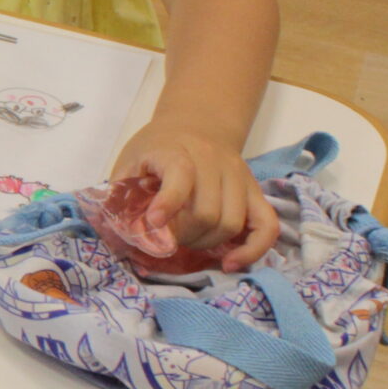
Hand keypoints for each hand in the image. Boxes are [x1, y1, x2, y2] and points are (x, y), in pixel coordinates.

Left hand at [111, 121, 279, 270]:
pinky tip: (230, 262)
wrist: (195, 125)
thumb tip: (121, 231)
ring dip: (208, 243)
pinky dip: (252, 250)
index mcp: (178, 152)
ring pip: (232, 223)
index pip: (181, 176)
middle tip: (168, 239)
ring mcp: (240, 178)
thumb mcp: (131, 161)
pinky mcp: (255, 192)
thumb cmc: (157, 149)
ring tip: (189, 242)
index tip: (153, 223)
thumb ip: (123, 192)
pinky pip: (267, 226)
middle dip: (184, 236)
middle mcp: (215, 163)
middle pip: (207, 213)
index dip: (168, 203)